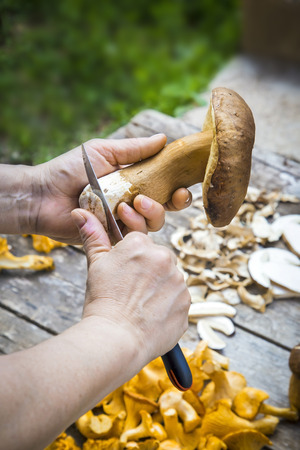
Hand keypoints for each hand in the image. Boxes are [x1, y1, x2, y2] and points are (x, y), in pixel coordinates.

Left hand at [34, 135, 191, 242]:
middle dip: (171, 205)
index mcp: (132, 181)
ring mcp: (121, 221)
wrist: (42, 195)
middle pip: (164, 208)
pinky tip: (118, 216)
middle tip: (165, 198)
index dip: (177, 189)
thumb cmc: (69, 169)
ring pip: (152, 225)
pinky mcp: (112, 238)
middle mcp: (131, 202)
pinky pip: (133, 238)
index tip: (183, 187)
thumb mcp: (104, 152)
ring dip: (147, 215)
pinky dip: (131, 227)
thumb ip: (134, 149)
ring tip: (126, 206)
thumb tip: (164, 138)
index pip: (164, 187)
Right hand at [71, 208, 190, 359]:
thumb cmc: (102, 302)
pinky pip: (178, 300)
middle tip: (131, 291)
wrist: (115, 339)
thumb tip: (79, 212)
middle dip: (149, 272)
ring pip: (170, 279)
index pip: (141, 243)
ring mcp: (178, 281)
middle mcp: (164, 258)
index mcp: (141, 245)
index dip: (131, 260)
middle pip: (159, 259)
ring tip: (140, 306)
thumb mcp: (95, 265)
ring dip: (160, 289)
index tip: (124, 275)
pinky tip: (151, 316)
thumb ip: (93, 236)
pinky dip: (168, 307)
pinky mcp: (186, 303)